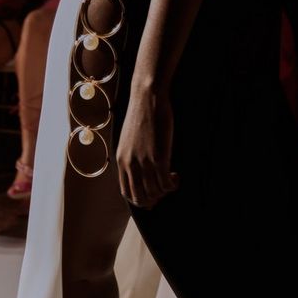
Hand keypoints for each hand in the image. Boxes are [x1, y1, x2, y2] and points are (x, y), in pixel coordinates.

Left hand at [116, 86, 178, 208]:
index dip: (140, 199)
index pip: (126, 193)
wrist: (147, 98)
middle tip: (164, 189)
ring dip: (165, 191)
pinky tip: (176, 176)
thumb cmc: (141, 115)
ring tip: (172, 179)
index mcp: (121, 161)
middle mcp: (130, 164)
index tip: (152, 196)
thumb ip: (131, 156)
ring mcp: (144, 162)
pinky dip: (173, 185)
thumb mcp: (129, 139)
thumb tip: (139, 169)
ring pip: (154, 193)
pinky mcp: (159, 157)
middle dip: (154, 199)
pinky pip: (165, 184)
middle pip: (140, 198)